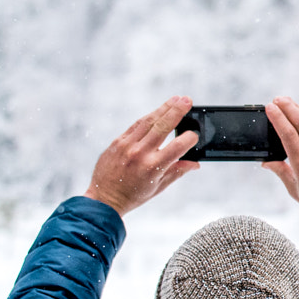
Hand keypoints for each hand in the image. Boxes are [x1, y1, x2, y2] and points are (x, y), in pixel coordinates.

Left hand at [83, 96, 200, 216]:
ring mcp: (127, 146)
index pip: (177, 147)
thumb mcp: (158, 187)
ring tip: (176, 99)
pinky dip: (149, 117)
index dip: (189, 139)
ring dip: (164, 108)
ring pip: (149, 121)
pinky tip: (158, 111)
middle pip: (163, 127)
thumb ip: (177, 172)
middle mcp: (140, 154)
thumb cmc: (133, 196)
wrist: (103, 199)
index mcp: (153, 168)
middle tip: (188, 100)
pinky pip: (136, 125)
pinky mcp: (117, 142)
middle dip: (177, 112)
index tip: (195, 135)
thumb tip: (195, 164)